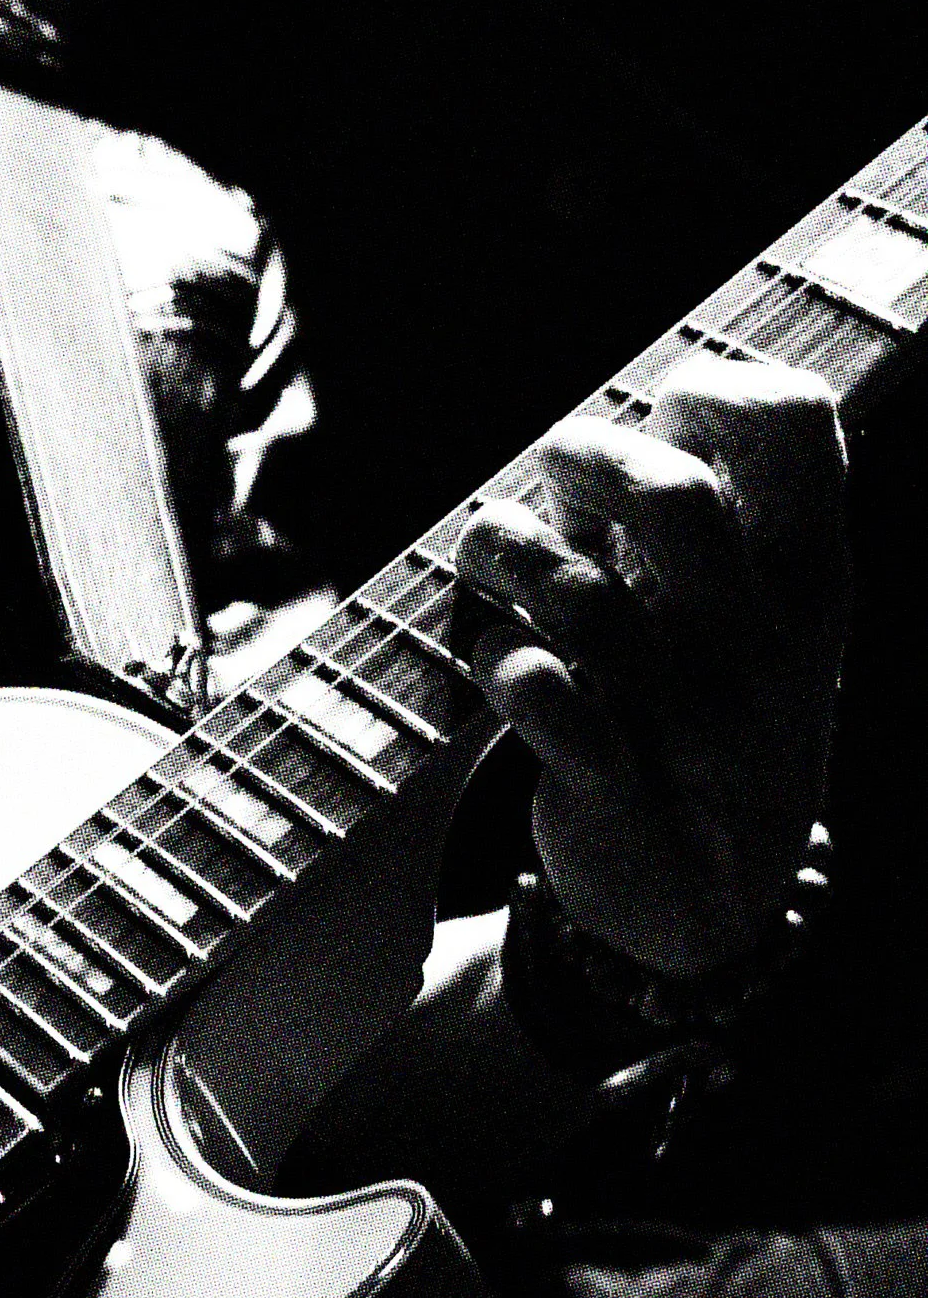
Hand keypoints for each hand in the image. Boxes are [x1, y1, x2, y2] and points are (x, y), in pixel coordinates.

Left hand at [451, 350, 847, 979]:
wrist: (703, 907)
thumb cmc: (703, 723)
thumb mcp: (735, 619)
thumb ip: (679, 526)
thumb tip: (595, 431)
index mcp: (807, 581)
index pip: (798, 429)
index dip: (716, 390)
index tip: (664, 410)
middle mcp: (758, 644)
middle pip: (676, 500)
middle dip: (585, 460)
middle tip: (550, 469)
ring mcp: (687, 721)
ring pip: (586, 601)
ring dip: (511, 553)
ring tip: (490, 549)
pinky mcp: (611, 787)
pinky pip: (544, 702)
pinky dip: (500, 664)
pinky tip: (496, 659)